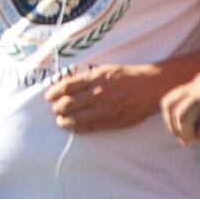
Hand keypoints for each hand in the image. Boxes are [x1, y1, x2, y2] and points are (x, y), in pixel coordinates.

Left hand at [43, 63, 170, 134]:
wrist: (150, 87)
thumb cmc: (127, 76)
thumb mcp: (105, 69)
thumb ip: (87, 78)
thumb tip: (67, 86)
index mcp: (96, 78)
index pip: (67, 87)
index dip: (54, 93)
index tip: (49, 97)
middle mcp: (99, 94)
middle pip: (68, 104)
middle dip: (57, 108)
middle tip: (55, 109)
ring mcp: (105, 109)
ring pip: (76, 119)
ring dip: (64, 121)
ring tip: (61, 121)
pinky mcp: (112, 121)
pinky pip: (90, 128)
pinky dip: (78, 128)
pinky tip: (74, 127)